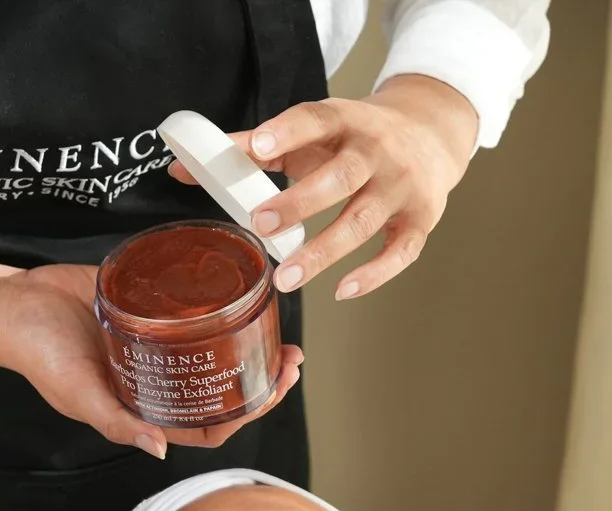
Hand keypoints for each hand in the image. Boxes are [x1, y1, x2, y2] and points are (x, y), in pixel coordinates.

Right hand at [0, 259, 302, 456]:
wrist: (14, 306)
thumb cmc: (40, 357)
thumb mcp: (78, 395)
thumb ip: (117, 422)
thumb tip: (159, 449)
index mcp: (149, 409)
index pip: (210, 423)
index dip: (247, 412)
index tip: (274, 389)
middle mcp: (161, 380)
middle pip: (223, 388)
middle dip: (262, 379)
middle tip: (291, 357)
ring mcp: (160, 344)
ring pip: (217, 350)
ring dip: (251, 344)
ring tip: (280, 328)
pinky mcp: (153, 308)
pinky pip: (194, 309)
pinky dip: (221, 306)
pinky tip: (246, 294)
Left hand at [170, 75, 478, 299]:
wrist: (431, 133)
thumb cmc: (353, 139)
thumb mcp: (309, 134)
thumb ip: (250, 149)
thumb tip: (180, 170)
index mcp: (345, 122)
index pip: (317, 120)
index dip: (288, 132)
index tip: (258, 148)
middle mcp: (378, 152)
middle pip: (341, 177)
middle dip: (301, 202)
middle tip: (261, 224)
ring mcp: (403, 187)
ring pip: (364, 221)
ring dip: (324, 251)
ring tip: (286, 278)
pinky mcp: (421, 220)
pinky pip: (400, 253)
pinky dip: (373, 275)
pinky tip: (340, 291)